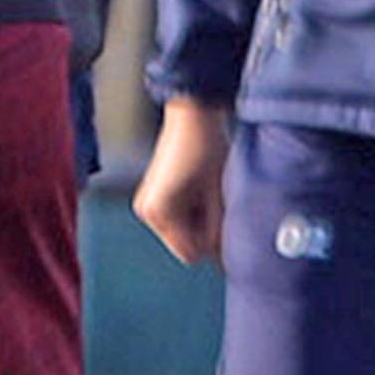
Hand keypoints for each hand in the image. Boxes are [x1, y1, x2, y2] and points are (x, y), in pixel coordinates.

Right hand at [132, 96, 231, 269]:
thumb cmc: (208, 149)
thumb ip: (220, 229)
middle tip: (221, 205)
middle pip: (184, 245)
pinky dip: (192, 213)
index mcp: (160, 213)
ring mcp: (146, 206)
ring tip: (210, 194)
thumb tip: (228, 259)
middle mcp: (147, 213)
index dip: (214, 245)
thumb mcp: (219, 194)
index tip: (229, 226)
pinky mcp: (151, 197)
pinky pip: (176, 220)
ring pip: (181, 234)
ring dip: (199, 223)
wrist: (192, 115)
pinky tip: (199, 191)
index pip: (190, 253)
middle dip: (205, 233)